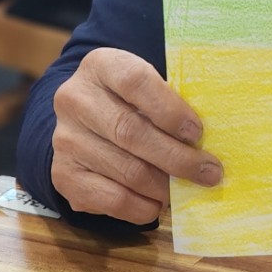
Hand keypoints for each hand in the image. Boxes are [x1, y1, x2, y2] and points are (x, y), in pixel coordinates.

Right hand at [51, 47, 222, 224]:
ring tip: (188, 190)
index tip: (198, 132)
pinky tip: (158, 204)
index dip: (170, 109)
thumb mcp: (148, 84)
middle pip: (131, 132)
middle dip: (177, 158)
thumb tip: (208, 142)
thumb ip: (171, 102)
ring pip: (125, 169)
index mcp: (101, 65)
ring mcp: (64, 138)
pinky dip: (140, 206)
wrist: (86, 115)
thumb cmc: (133, 98)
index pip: (135, 82)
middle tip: (208, 172)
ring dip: (164, 186)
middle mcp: (75, 99)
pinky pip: (109, 198)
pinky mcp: (63, 174)